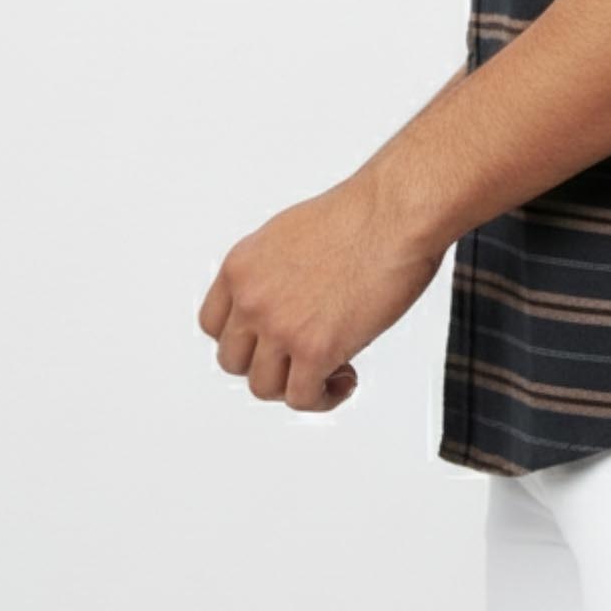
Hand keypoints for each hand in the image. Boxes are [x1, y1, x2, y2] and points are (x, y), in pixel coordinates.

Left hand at [197, 167, 443, 412]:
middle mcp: (252, 298)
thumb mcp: (290, 234)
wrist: (395, 211)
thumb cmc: (361, 214)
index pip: (214, 324)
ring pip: (264, 387)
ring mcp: (280, 326)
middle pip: (234, 361)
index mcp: (242, 266)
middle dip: (268, 364)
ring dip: (295, 385)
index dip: (243, 339)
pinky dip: (323, 397)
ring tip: (328, 371)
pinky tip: (345, 378)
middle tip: (300, 358)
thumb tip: (285, 301)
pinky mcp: (314, 349)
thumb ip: (273, 272)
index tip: (265, 343)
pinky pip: (302, 398)